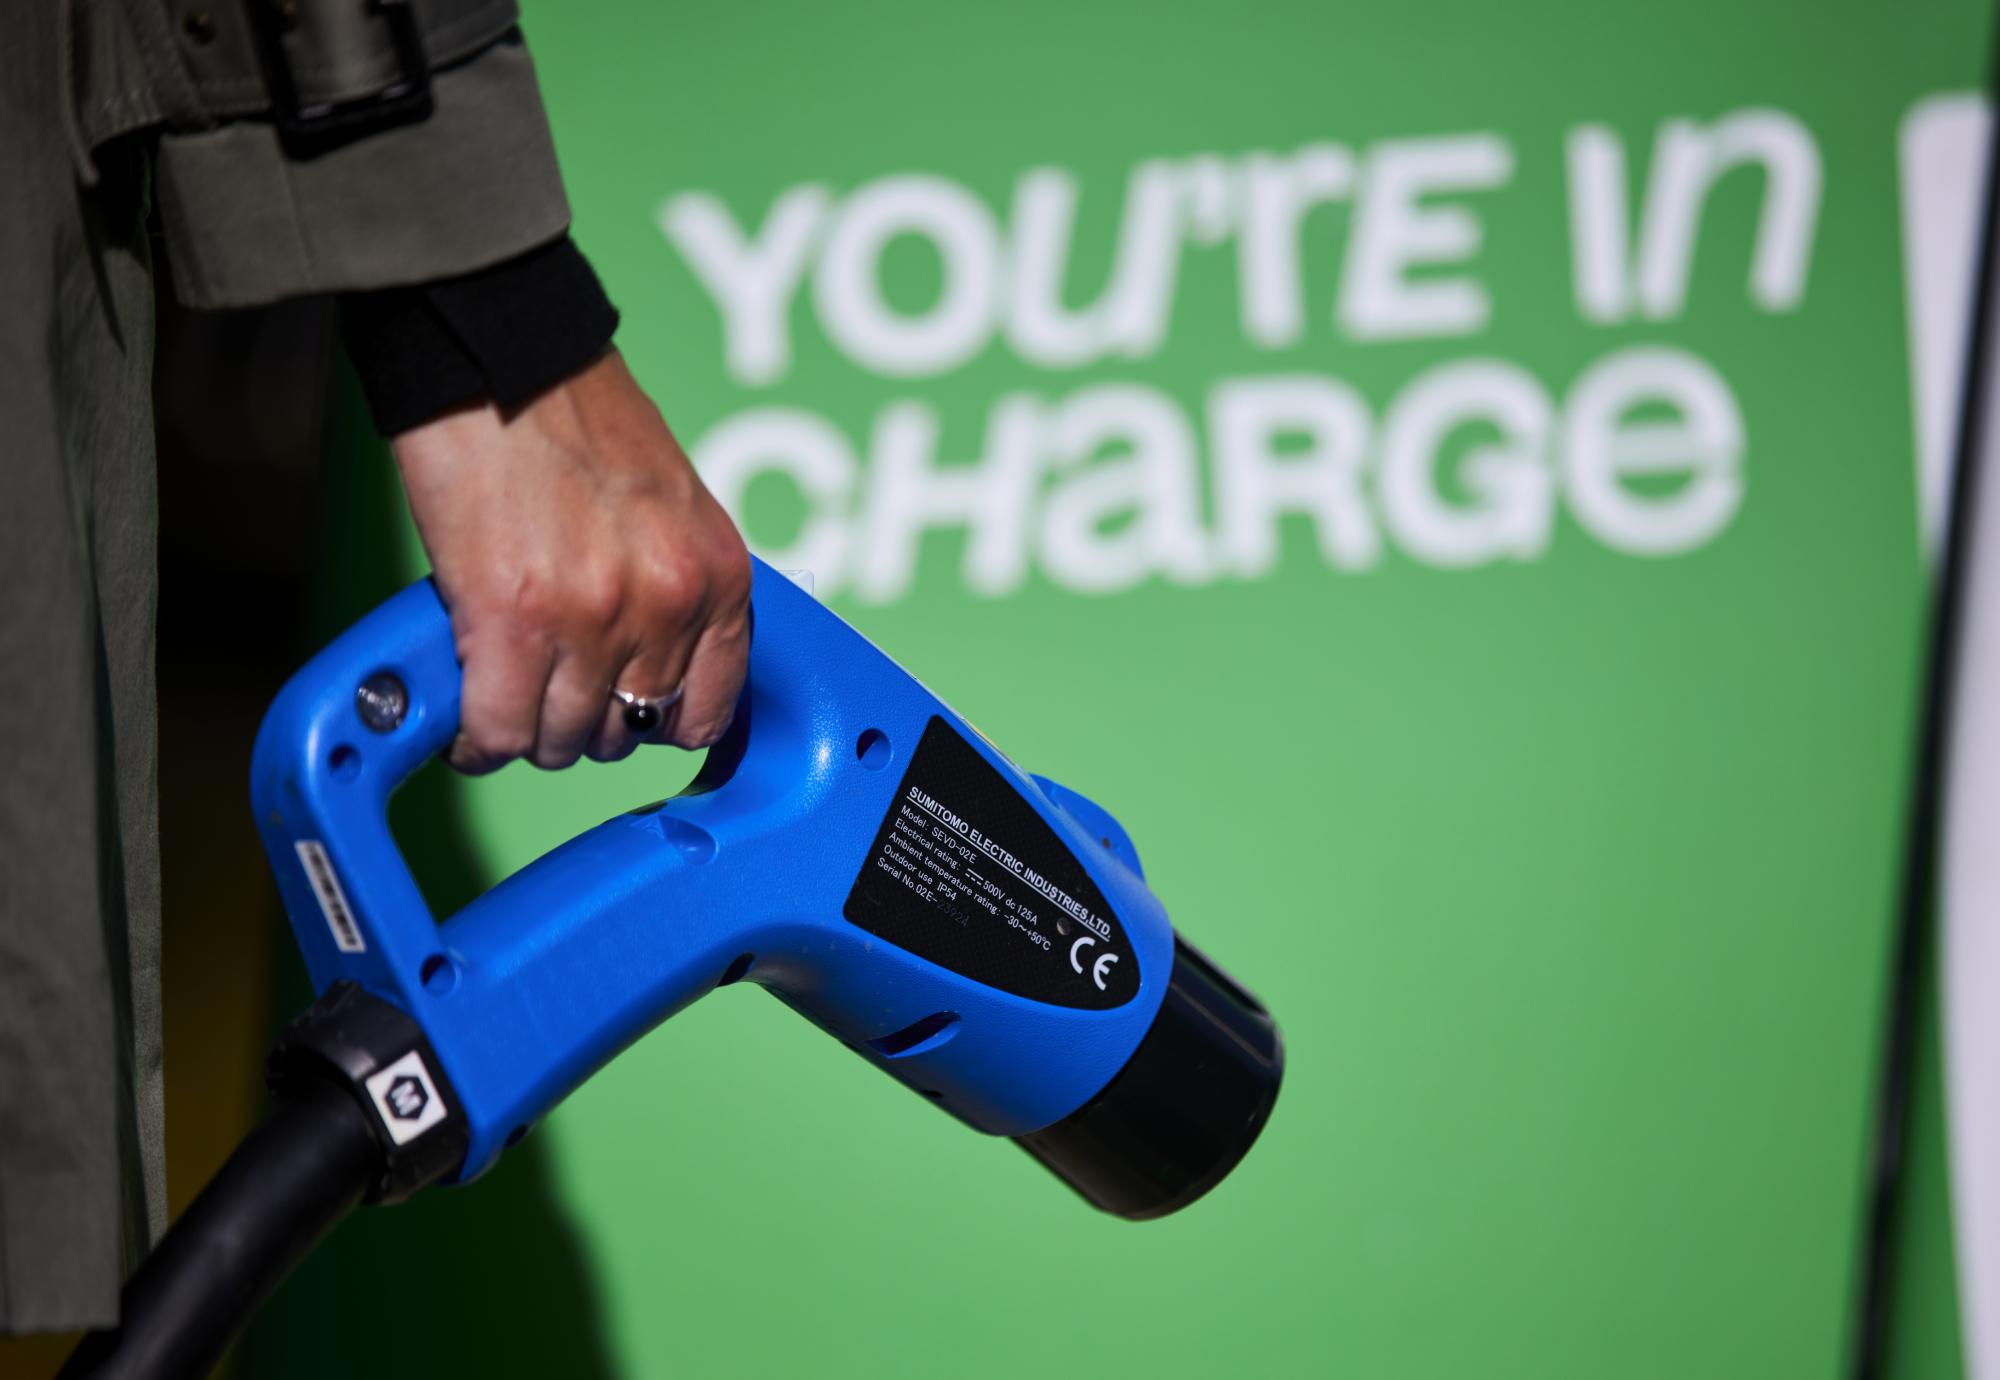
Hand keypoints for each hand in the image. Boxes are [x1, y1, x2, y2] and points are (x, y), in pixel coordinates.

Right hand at [391, 350, 750, 772]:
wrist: (504, 355)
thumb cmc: (578, 417)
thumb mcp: (671, 507)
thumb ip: (672, 585)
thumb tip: (642, 665)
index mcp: (718, 576)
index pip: (708, 711)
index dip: (656, 724)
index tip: (621, 715)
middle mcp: (669, 605)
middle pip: (625, 734)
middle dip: (581, 723)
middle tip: (545, 690)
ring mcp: (595, 619)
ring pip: (560, 742)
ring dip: (525, 730)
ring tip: (501, 698)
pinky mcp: (513, 622)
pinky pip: (499, 730)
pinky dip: (476, 737)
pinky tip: (463, 717)